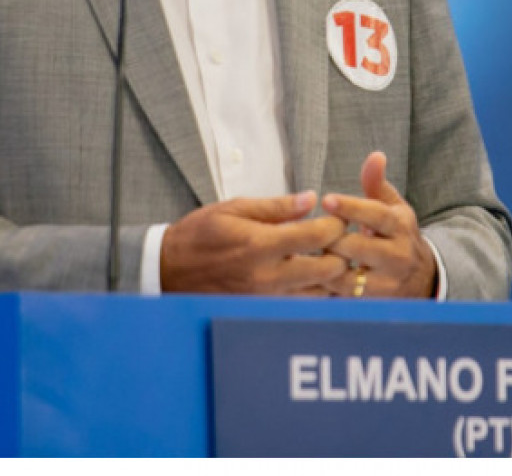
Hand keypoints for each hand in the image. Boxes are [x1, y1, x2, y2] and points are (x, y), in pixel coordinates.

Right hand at [160, 191, 348, 294]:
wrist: (169, 272)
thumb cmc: (200, 236)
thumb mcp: (234, 209)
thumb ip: (276, 207)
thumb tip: (311, 199)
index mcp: (260, 244)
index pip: (317, 236)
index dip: (336, 224)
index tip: (338, 217)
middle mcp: (267, 276)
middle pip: (329, 270)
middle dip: (342, 252)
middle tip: (338, 240)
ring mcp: (268, 299)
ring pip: (322, 293)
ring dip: (332, 276)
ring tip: (327, 258)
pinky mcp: (265, 311)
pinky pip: (304, 305)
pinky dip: (315, 291)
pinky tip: (311, 276)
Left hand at [320, 151, 437, 298]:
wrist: (421, 278)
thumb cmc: (397, 235)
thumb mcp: (392, 208)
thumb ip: (377, 183)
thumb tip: (375, 155)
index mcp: (401, 226)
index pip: (375, 215)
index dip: (351, 207)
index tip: (326, 199)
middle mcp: (398, 256)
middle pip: (357, 247)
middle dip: (330, 240)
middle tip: (308, 233)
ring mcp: (388, 284)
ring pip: (349, 277)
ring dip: (324, 266)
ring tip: (305, 255)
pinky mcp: (375, 304)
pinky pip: (344, 299)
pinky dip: (325, 288)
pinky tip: (307, 278)